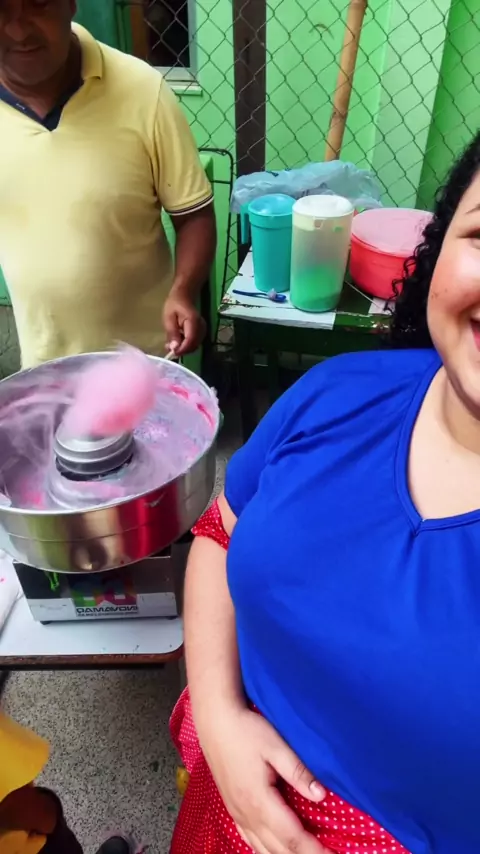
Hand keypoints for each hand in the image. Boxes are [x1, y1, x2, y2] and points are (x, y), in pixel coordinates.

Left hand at [163, 291, 205, 356]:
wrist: (184, 297)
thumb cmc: (174, 305)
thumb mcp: (169, 318)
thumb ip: (172, 333)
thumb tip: (174, 348)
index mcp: (193, 322)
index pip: (190, 340)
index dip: (182, 349)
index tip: (172, 352)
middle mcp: (201, 327)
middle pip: (193, 345)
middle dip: (182, 350)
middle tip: (169, 348)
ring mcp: (202, 330)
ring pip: (194, 346)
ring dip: (183, 348)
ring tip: (171, 344)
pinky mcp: (201, 333)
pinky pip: (194, 343)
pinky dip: (185, 345)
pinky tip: (177, 341)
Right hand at [200, 706, 331, 853]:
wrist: (215, 721)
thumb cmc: (246, 730)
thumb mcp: (276, 746)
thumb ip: (298, 772)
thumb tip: (322, 795)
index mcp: (260, 801)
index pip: (292, 838)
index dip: (314, 851)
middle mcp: (247, 814)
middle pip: (279, 850)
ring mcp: (237, 814)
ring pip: (263, 850)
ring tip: (306, 852)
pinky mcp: (232, 809)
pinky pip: (250, 841)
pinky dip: (266, 850)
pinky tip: (275, 849)